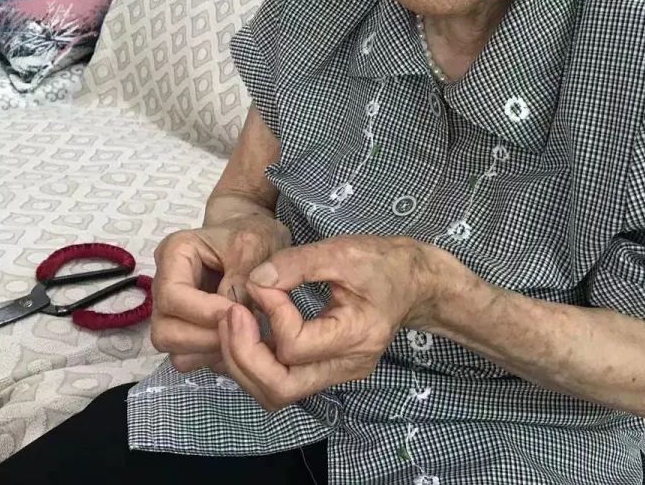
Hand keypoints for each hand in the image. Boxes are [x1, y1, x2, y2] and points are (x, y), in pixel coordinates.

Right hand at [151, 213, 290, 373]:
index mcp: (174, 255)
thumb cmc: (253, 236)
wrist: (257, 240)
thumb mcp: (255, 245)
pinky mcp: (186, 330)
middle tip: (241, 330)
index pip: (172, 296)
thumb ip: (242, 277)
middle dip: (204, 337)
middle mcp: (164, 285)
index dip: (203, 311)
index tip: (238, 313)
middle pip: (165, 330)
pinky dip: (211, 357)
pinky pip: (189, 358)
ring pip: (174, 349)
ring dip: (208, 350)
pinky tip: (237, 342)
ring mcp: (172, 312)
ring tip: (241, 336)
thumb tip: (231, 313)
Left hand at [217, 235, 438, 409]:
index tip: (262, 281)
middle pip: (280, 389)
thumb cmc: (384, 263)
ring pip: (276, 393)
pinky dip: (256, 362)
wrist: (414, 283)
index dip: (270, 313)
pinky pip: (283, 381)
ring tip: (232, 324)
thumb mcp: (344, 251)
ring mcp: (337, 374)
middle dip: (244, 355)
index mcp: (356, 337)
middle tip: (230, 316)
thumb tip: (254, 281)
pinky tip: (248, 331)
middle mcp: (347, 366)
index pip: (295, 345)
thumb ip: (297, 263)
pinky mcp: (327, 370)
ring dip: (244, 363)